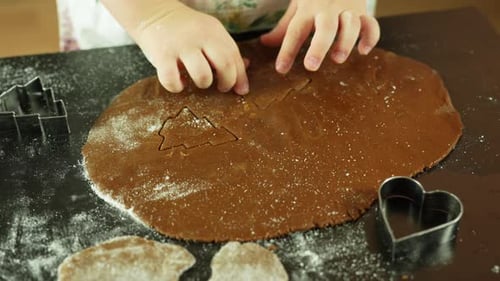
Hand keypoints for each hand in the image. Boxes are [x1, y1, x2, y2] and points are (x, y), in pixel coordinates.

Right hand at [135, 3, 248, 94]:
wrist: (153, 13)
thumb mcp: (209, 32)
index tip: (241, 90)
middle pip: (224, 65)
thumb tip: (247, 66)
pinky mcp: (162, 56)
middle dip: (227, 82)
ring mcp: (180, 46)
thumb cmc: (186, 29)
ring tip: (198, 81)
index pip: (235, 57)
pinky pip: (173, 81)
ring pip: (203, 76)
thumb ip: (226, 49)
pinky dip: (177, 87)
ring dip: (203, 84)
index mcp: (214, 31)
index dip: (241, 77)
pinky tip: (179, 82)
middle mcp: (200, 37)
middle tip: (221, 87)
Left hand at [260, 0, 379, 73]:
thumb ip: (284, 27)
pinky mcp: (364, 12)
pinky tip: (363, 51)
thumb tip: (264, 43)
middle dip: (318, 47)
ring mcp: (348, 10)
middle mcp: (328, 10)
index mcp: (308, 9)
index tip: (281, 69)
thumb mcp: (297, 7)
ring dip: (345, 42)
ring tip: (337, 59)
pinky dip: (370, 37)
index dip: (287, 50)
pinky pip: (371, 24)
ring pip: (350, 25)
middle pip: (325, 28)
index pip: (295, 31)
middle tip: (311, 66)